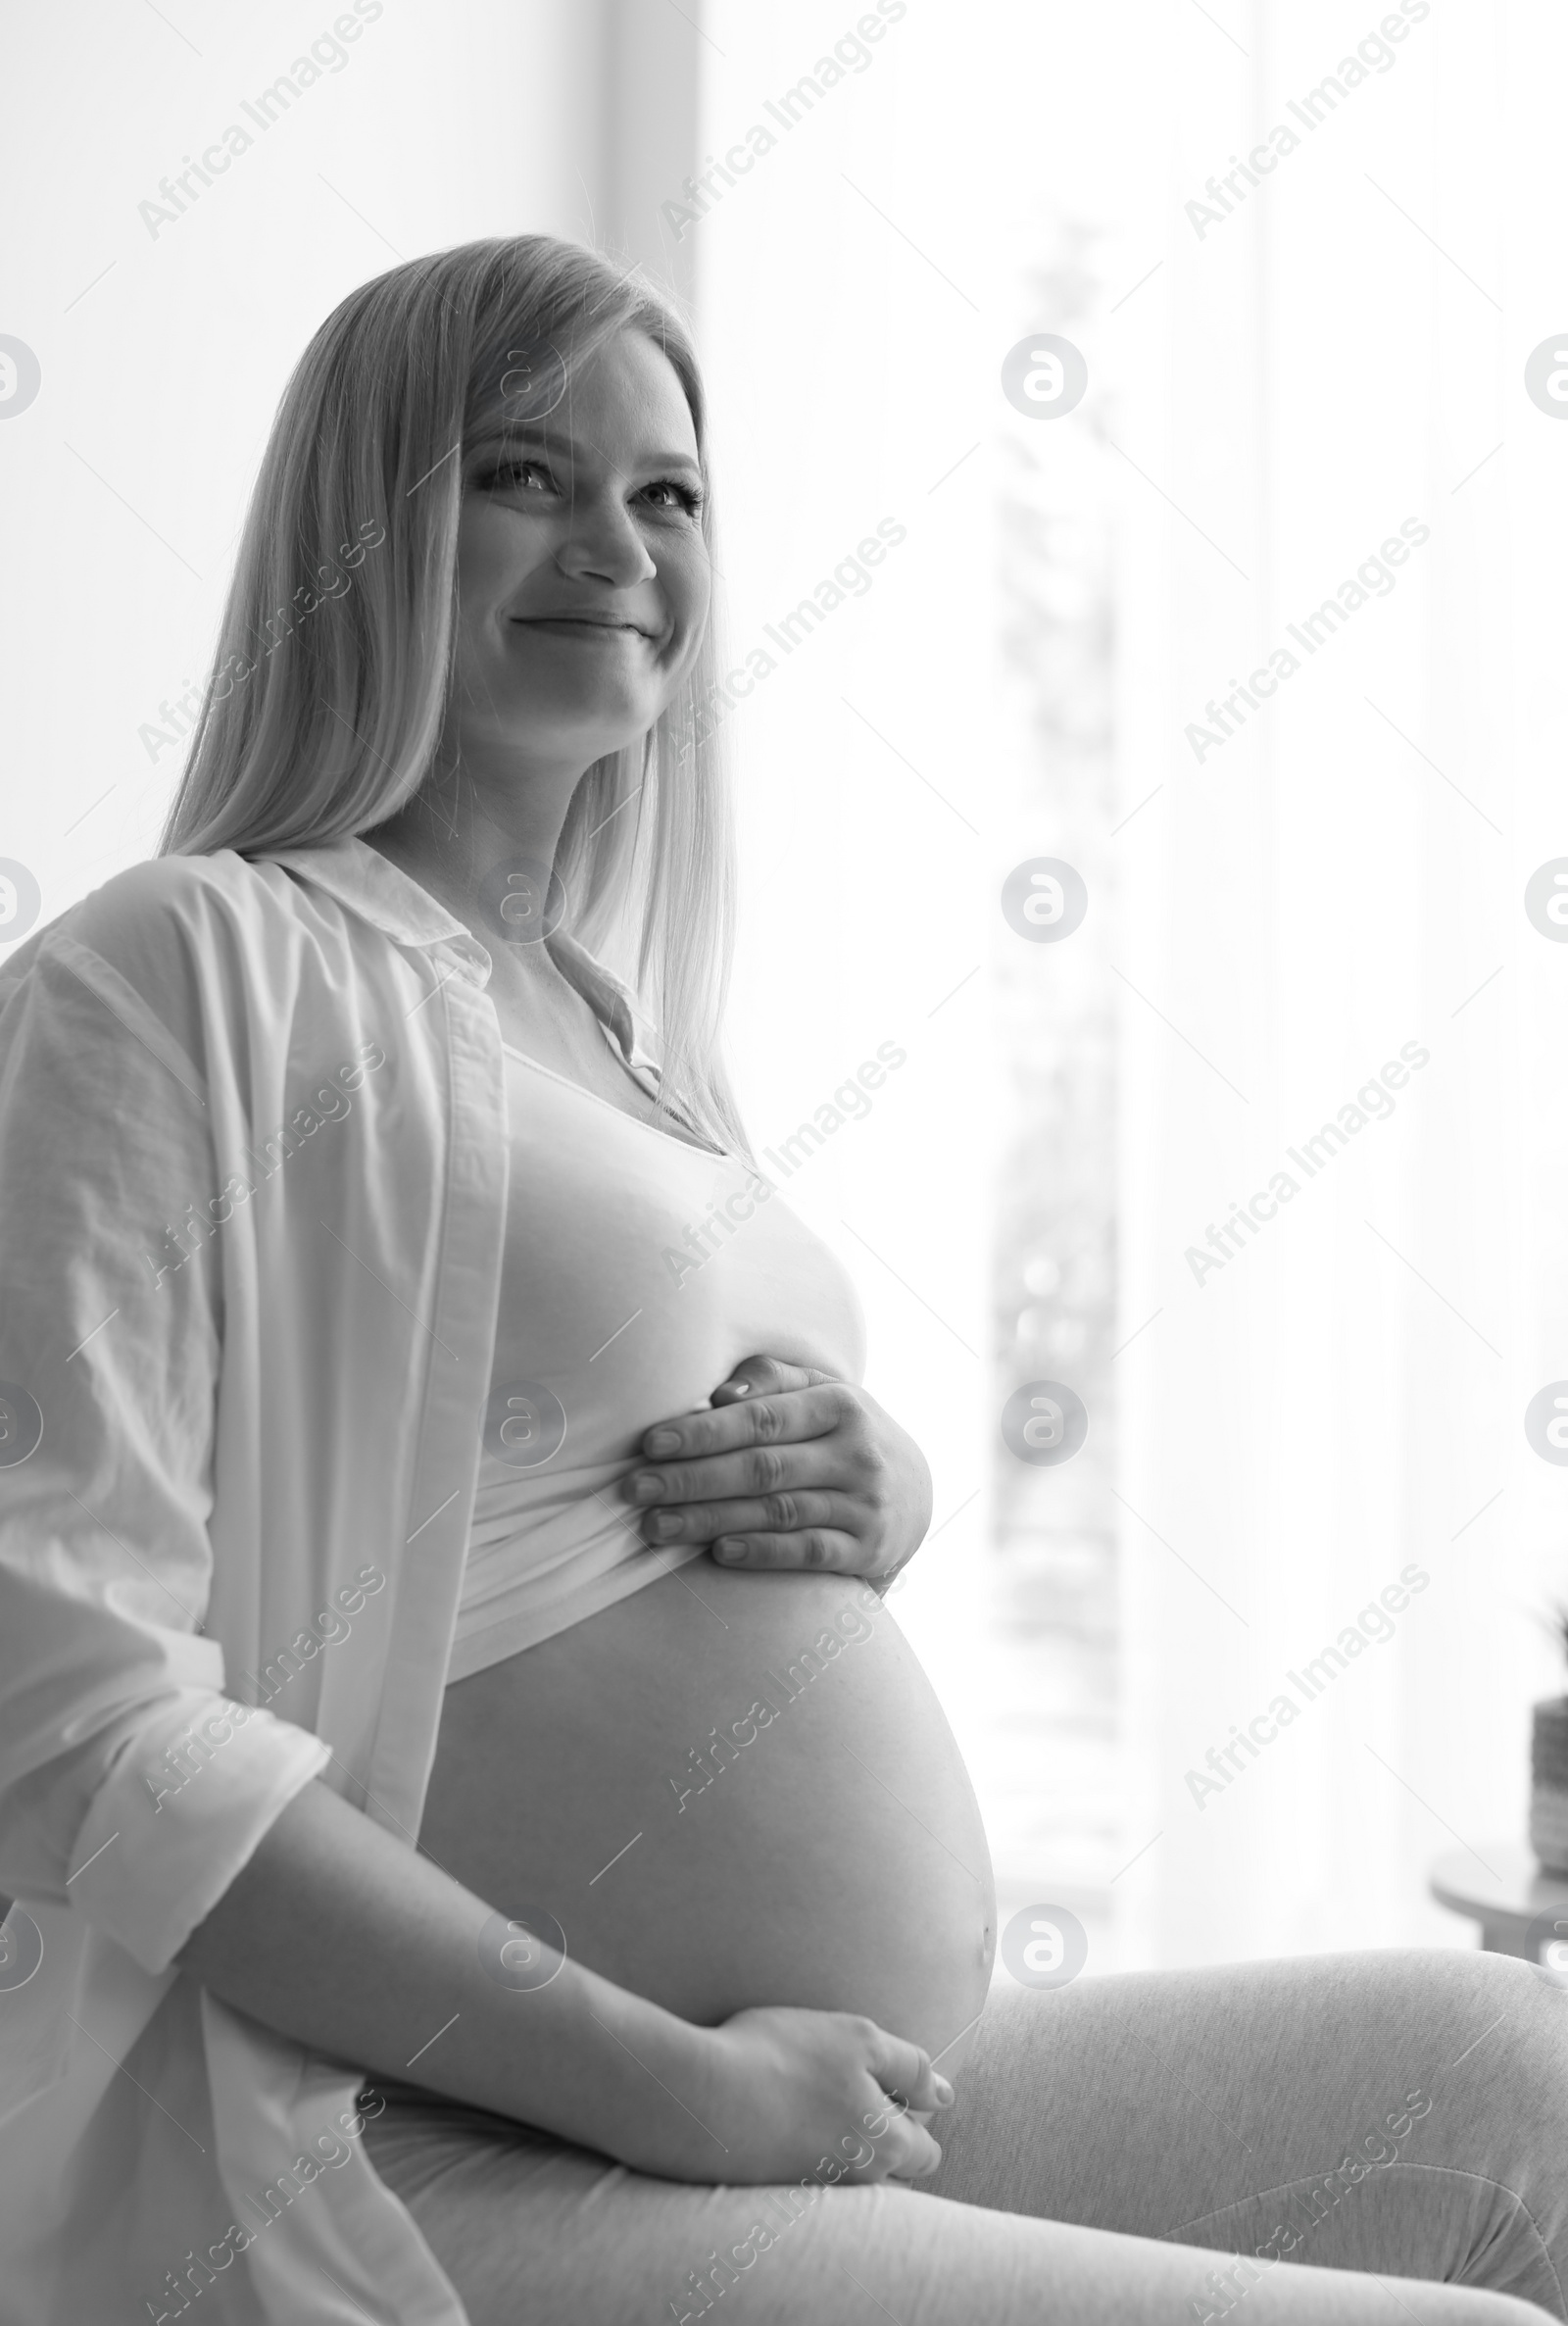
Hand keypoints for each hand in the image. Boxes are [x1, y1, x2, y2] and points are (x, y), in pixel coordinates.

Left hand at [621, 1355, 932, 1581]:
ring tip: (656, 1526)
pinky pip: (807, 1552)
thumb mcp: (821, 1392)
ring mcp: (864, 1504)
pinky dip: (762, 1552)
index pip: (761, 1418)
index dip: (703, 1432)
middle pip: (761, 1467)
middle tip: (635, 1489)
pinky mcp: (867, 1549)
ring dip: (709, 1520)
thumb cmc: (843, 1432)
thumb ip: (773, 1379)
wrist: (916, 1491)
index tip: (650, 1444)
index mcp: (839, 1405)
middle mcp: (856, 1453)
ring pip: (776, 1512)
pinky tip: (718, 1552)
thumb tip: (720, 1392)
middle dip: (691, 1479)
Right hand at [663, 2004, 951, 2185]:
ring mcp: (813, 2191)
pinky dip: (798, 2148)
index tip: (886, 2087)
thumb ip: (910, 2067)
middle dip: (881, 2137)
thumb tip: (946, 2095)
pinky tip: (776, 2117)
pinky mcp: (772, 2193)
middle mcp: (855, 2182)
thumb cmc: (782, 2058)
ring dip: (836, 2141)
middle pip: (887, 2168)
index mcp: (885, 2147)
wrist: (699, 2096)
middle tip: (844, 2091)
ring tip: (805, 2100)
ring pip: (845, 2173)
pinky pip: (804, 2174)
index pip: (925, 2152)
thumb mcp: (859, 2040)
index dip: (913, 2116)